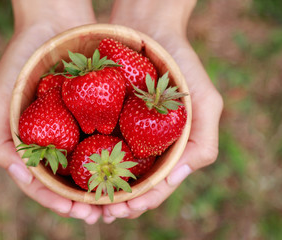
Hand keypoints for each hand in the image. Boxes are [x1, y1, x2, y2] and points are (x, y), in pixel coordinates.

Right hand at [0, 0, 101, 223]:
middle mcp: (54, 141)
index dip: (54, 199)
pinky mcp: (95, 114)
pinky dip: (114, 156)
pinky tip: (128, 168)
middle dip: (82, 202)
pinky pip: (105, 139)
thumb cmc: (21, 60)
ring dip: (101, 187)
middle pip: (67, 181)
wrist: (52, 24)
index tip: (74, 209)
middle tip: (100, 214)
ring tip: (118, 202)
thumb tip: (20, 174)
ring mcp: (74, 129)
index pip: (41, 183)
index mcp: (30, 144)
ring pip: (88, 166)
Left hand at [102, 0, 222, 222]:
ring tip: (86, 201)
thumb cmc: (182, 63)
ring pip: (113, 169)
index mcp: (171, 147)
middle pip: (134, 183)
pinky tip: (76, 170)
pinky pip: (96, 142)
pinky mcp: (108, 116)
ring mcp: (127, 131)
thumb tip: (178, 176)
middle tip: (101, 212)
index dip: (145, 200)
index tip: (127, 208)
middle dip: (119, 202)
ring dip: (101, 188)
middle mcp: (148, 143)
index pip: (159, 184)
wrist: (150, 26)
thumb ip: (202, 141)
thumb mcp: (205, 101)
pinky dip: (88, 159)